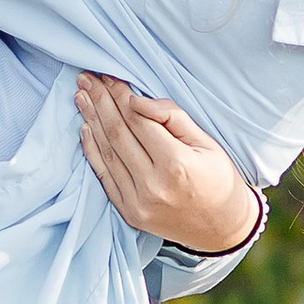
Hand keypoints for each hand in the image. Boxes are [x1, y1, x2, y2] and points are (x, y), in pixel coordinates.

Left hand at [76, 75, 260, 254]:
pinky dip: (92, 151)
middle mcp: (152, 185)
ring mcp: (137, 202)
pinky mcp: (129, 212)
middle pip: (117, 133)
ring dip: (91, 121)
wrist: (222, 228)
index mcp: (176, 164)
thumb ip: (173, 118)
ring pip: (107, 152)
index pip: (138, 120)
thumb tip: (136, 100)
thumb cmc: (219, 178)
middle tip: (87, 79)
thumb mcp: (207, 142)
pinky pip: (104, 176)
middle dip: (100, 102)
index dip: (120, 95)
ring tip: (81, 97)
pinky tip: (85, 128)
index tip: (109, 76)